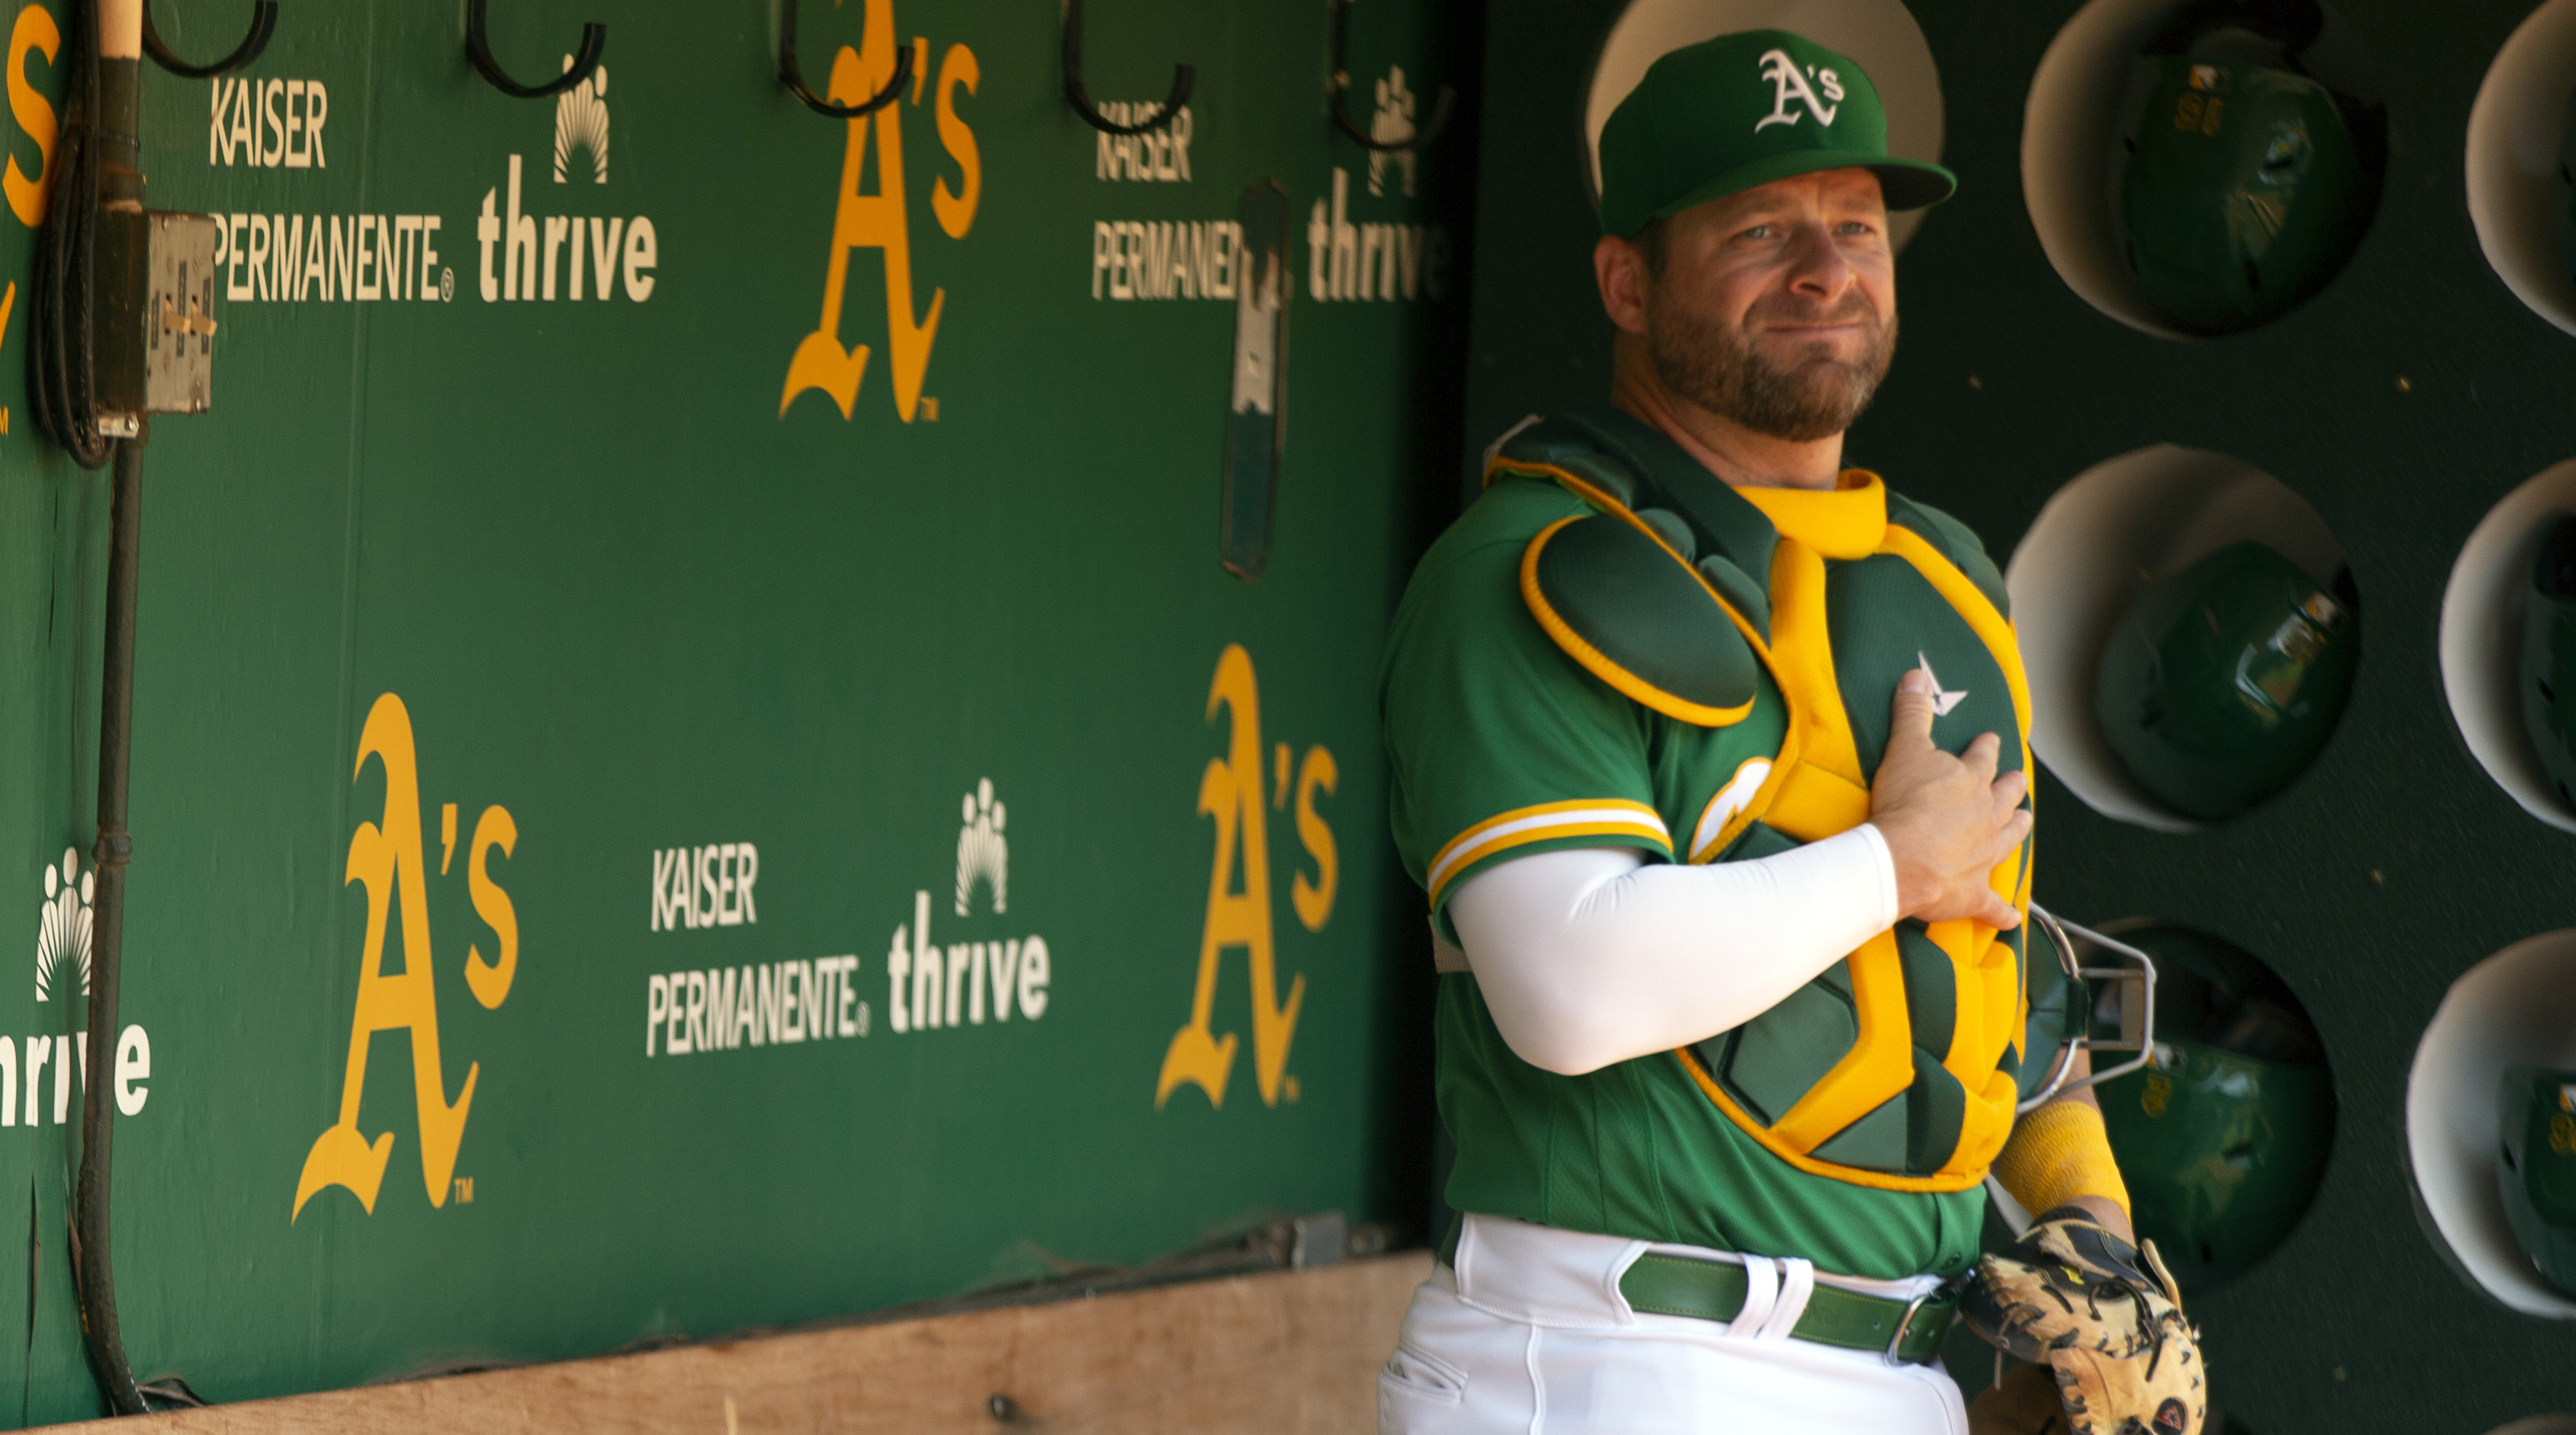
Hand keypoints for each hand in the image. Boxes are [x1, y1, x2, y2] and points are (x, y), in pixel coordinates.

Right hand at [1869, 668, 2031, 928]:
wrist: (1901, 858)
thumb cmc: (1903, 804)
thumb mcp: (1904, 748)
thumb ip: (1912, 713)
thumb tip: (1916, 675)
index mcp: (1970, 781)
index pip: (1982, 758)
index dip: (1986, 748)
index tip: (1991, 740)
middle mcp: (1986, 816)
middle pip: (2005, 797)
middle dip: (2011, 787)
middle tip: (2017, 781)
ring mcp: (1985, 855)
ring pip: (2010, 840)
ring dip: (2017, 830)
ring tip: (2025, 822)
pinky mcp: (1974, 893)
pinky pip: (1992, 907)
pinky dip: (2002, 914)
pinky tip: (2012, 919)